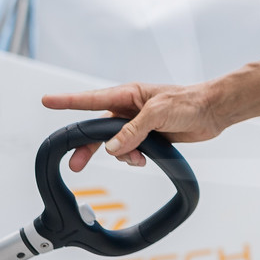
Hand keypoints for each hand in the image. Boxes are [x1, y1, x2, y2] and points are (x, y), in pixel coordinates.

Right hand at [41, 81, 223, 171]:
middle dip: (88, 146)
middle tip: (75, 164)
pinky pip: (130, 150)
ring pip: (115, 144)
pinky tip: (143, 159)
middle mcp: (130, 108)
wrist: (213, 111)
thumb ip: (133, 130)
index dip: (67, 101)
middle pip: (99, 129)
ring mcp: (138, 123)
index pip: (91, 98)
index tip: (47, 100)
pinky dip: (133, 158)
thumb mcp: (158, 113)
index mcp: (128, 94)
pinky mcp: (149, 136)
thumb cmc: (189, 102)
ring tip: (137, 159)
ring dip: (122, 155)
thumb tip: (112, 148)